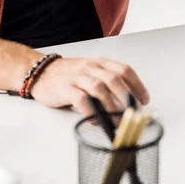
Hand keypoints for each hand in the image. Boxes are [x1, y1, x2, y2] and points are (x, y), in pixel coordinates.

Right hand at [30, 58, 149, 114]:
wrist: (40, 72)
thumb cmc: (68, 75)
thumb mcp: (90, 72)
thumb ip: (107, 82)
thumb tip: (127, 101)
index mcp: (99, 63)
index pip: (124, 70)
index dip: (137, 85)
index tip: (144, 99)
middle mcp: (90, 68)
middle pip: (114, 79)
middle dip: (127, 96)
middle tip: (134, 111)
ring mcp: (78, 77)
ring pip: (99, 88)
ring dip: (111, 106)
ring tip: (117, 119)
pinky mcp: (65, 89)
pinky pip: (81, 100)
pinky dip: (90, 110)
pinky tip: (95, 120)